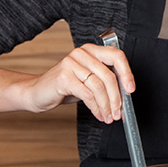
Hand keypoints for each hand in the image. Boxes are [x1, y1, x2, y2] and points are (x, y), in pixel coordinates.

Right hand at [17, 43, 135, 123]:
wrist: (37, 92)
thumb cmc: (65, 86)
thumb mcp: (88, 80)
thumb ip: (104, 81)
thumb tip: (125, 94)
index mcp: (91, 50)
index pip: (116, 56)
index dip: (127, 73)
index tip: (130, 89)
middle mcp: (81, 53)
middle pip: (109, 76)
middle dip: (117, 98)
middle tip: (119, 112)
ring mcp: (71, 63)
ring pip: (99, 87)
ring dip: (107, 106)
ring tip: (108, 116)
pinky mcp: (64, 77)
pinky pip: (87, 95)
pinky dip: (96, 108)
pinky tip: (98, 114)